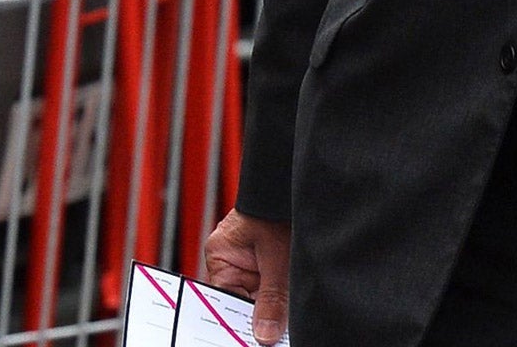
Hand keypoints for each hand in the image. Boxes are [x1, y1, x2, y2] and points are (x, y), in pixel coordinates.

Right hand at [203, 209, 291, 344]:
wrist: (295, 185)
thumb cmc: (278, 209)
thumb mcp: (277, 257)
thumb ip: (271, 297)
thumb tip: (264, 334)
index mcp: (221, 258)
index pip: (224, 301)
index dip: (238, 322)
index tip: (251, 339)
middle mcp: (233, 262)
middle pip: (243, 301)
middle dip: (258, 316)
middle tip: (269, 336)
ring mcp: (252, 262)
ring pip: (260, 297)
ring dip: (273, 307)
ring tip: (280, 323)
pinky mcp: (271, 262)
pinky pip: (273, 288)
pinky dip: (282, 298)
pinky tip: (287, 310)